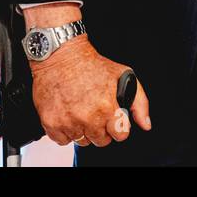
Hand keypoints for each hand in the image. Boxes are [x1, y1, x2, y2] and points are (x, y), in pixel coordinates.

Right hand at [30, 35, 150, 148]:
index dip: (118, 127)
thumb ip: (139, 102)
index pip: (120, 135)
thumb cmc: (91, 64)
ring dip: (82, 129)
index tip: (112, 119)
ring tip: (80, 110)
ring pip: (82, 141)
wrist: (61, 55)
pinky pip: (62, 140)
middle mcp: (88, 117)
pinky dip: (65, 131)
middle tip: (95, 111)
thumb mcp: (123, 75)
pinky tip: (68, 114)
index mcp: (107, 107)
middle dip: (101, 128)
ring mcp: (68, 122)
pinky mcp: (51, 123)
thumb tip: (145, 124)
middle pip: (101, 141)